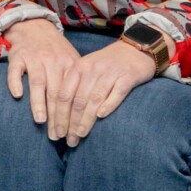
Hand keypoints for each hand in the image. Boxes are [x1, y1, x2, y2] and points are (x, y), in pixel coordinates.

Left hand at [1, 20, 153, 145]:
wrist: (134, 49)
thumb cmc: (106, 65)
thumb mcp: (86, 70)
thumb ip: (74, 88)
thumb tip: (59, 117)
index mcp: (78, 68)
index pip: (64, 95)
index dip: (58, 116)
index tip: (56, 133)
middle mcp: (92, 69)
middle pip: (77, 100)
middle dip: (71, 123)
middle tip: (68, 141)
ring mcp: (110, 72)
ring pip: (94, 99)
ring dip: (86, 120)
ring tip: (80, 135)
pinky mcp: (128, 76)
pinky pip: (117, 92)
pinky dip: (108, 105)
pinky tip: (101, 117)